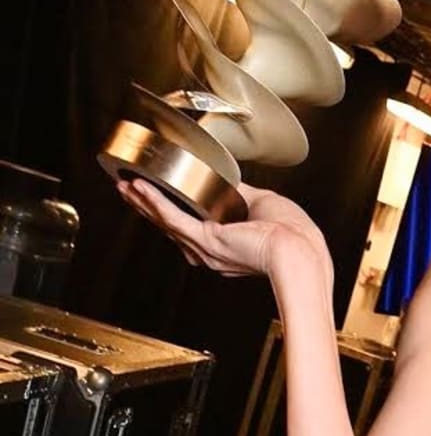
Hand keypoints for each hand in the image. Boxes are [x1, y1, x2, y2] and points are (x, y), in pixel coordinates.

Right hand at [117, 178, 332, 285]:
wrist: (300, 251)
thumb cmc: (294, 235)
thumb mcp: (264, 205)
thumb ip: (244, 194)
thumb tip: (233, 182)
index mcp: (226, 247)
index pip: (191, 227)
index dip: (171, 210)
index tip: (156, 195)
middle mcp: (212, 253)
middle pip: (170, 226)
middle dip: (147, 207)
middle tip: (127, 188)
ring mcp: (207, 249)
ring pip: (167, 222)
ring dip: (144, 203)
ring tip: (125, 187)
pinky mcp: (207, 241)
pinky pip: (175, 219)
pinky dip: (156, 202)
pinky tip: (141, 189)